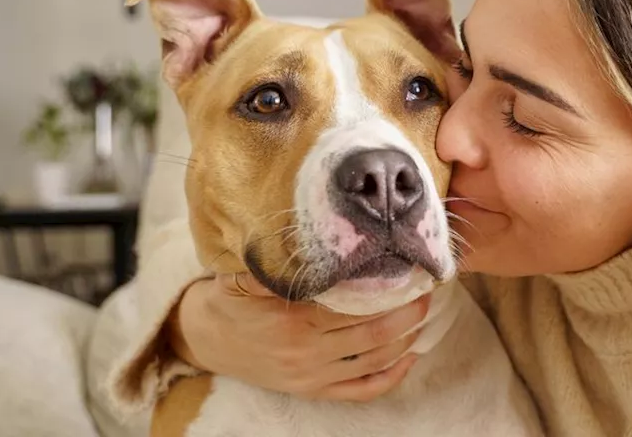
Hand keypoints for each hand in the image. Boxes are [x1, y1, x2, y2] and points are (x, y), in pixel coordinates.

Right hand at [168, 272, 429, 401]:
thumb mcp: (245, 276)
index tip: (407, 272)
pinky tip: (410, 357)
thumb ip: (278, 265)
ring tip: (422, 314)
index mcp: (293, 319)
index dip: (385, 290)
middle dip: (405, 312)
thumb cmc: (231, 301)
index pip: (353, 304)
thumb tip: (310, 241)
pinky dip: (391, 376)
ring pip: (373, 360)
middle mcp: (306, 351)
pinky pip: (361, 390)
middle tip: (425, 290)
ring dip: (405, 339)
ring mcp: (312, 375)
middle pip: (372, 333)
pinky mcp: (313, 391)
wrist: (205, 340)